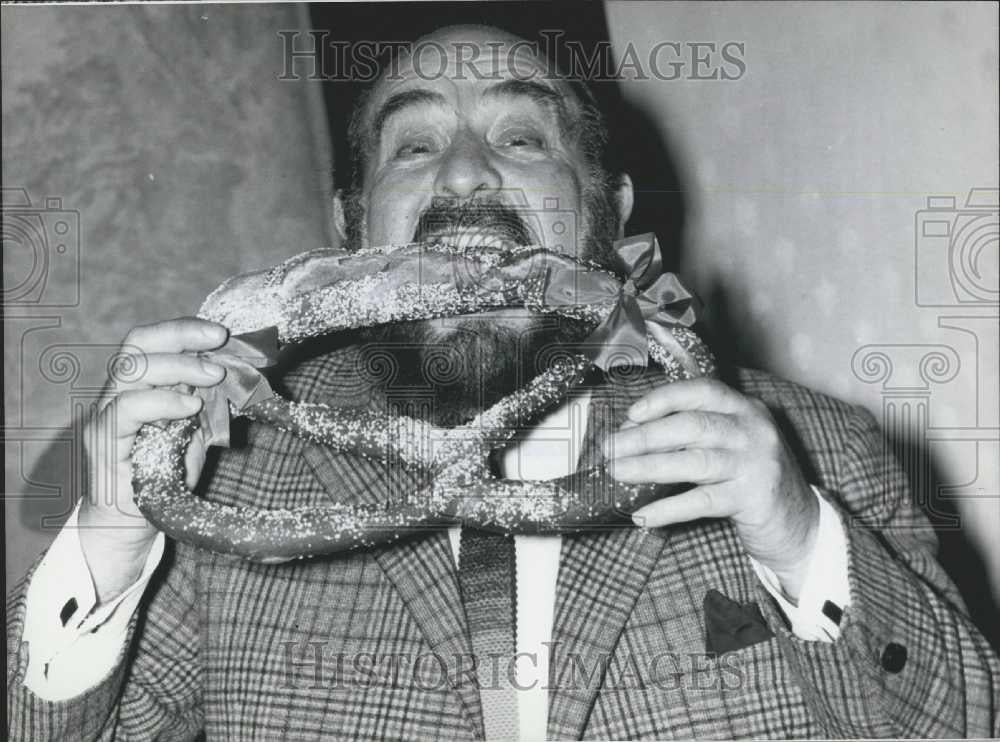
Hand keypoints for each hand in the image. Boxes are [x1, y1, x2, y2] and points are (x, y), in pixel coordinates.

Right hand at [78, 318, 227, 601]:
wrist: (137, 517)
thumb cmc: (167, 466)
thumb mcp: (199, 423)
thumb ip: (213, 395)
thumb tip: (248, 367)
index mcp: (141, 380)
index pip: (153, 338)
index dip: (185, 329)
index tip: (223, 332)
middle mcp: (118, 389)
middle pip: (138, 343)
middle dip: (182, 336)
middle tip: (221, 343)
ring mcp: (107, 412)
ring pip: (132, 370)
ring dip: (179, 366)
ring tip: (215, 374)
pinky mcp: (103, 439)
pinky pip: (126, 409)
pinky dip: (161, 401)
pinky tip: (190, 405)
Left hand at [605, 378, 818, 599]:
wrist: (799, 522)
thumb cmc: (749, 478)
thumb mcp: (727, 445)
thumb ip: (689, 435)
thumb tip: (631, 435)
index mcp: (744, 409)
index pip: (702, 391)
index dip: (664, 399)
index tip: (632, 413)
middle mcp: (753, 431)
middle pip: (692, 426)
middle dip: (645, 436)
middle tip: (610, 449)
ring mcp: (756, 465)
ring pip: (695, 462)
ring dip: (650, 467)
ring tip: (618, 474)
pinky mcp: (755, 499)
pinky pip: (703, 502)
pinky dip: (669, 508)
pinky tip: (644, 515)